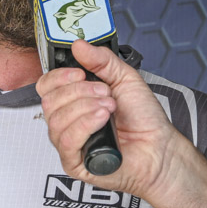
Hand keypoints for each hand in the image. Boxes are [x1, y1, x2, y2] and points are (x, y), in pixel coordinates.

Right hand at [37, 39, 206, 207]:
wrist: (160, 146)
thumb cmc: (143, 118)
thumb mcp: (125, 78)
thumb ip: (102, 60)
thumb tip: (79, 45)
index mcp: (74, 100)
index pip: (46, 86)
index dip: (59, 77)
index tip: (80, 73)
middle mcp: (68, 121)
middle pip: (50, 101)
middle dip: (80, 92)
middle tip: (106, 93)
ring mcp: (69, 143)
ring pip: (56, 120)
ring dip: (86, 108)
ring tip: (110, 107)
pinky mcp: (75, 163)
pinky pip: (66, 141)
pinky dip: (84, 125)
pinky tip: (102, 119)